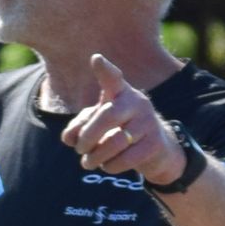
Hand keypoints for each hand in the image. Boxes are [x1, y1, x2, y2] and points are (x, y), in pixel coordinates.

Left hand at [61, 53, 180, 185]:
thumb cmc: (118, 132)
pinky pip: (126, 158)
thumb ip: (78, 128)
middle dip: (88, 136)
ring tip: (88, 162)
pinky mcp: (155, 143)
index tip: (96, 59)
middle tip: (79, 150)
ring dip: (95, 156)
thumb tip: (69, 138)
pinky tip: (107, 165)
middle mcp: (137, 103)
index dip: (105, 70)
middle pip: (107, 116)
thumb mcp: (96, 127)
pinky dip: (110, 166)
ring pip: (115, 141)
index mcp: (121, 94)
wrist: (155, 149)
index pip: (113, 78)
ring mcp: (149, 122)